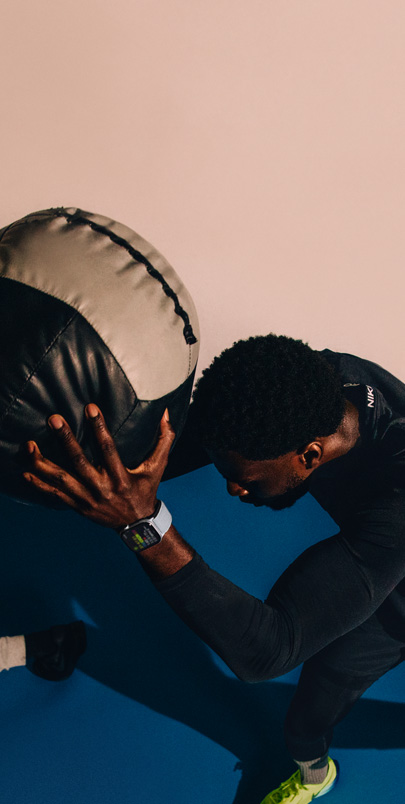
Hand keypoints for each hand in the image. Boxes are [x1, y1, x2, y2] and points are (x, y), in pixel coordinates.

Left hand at [23, 404, 175, 529]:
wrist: (137, 525)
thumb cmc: (146, 489)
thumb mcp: (158, 466)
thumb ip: (164, 438)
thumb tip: (167, 412)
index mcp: (121, 477)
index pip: (108, 449)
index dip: (99, 427)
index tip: (90, 407)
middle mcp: (102, 488)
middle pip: (79, 462)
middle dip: (65, 440)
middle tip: (53, 419)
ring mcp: (87, 499)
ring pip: (61, 480)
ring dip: (43, 463)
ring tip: (28, 446)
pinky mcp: (78, 507)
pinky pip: (54, 495)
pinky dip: (39, 485)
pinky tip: (25, 472)